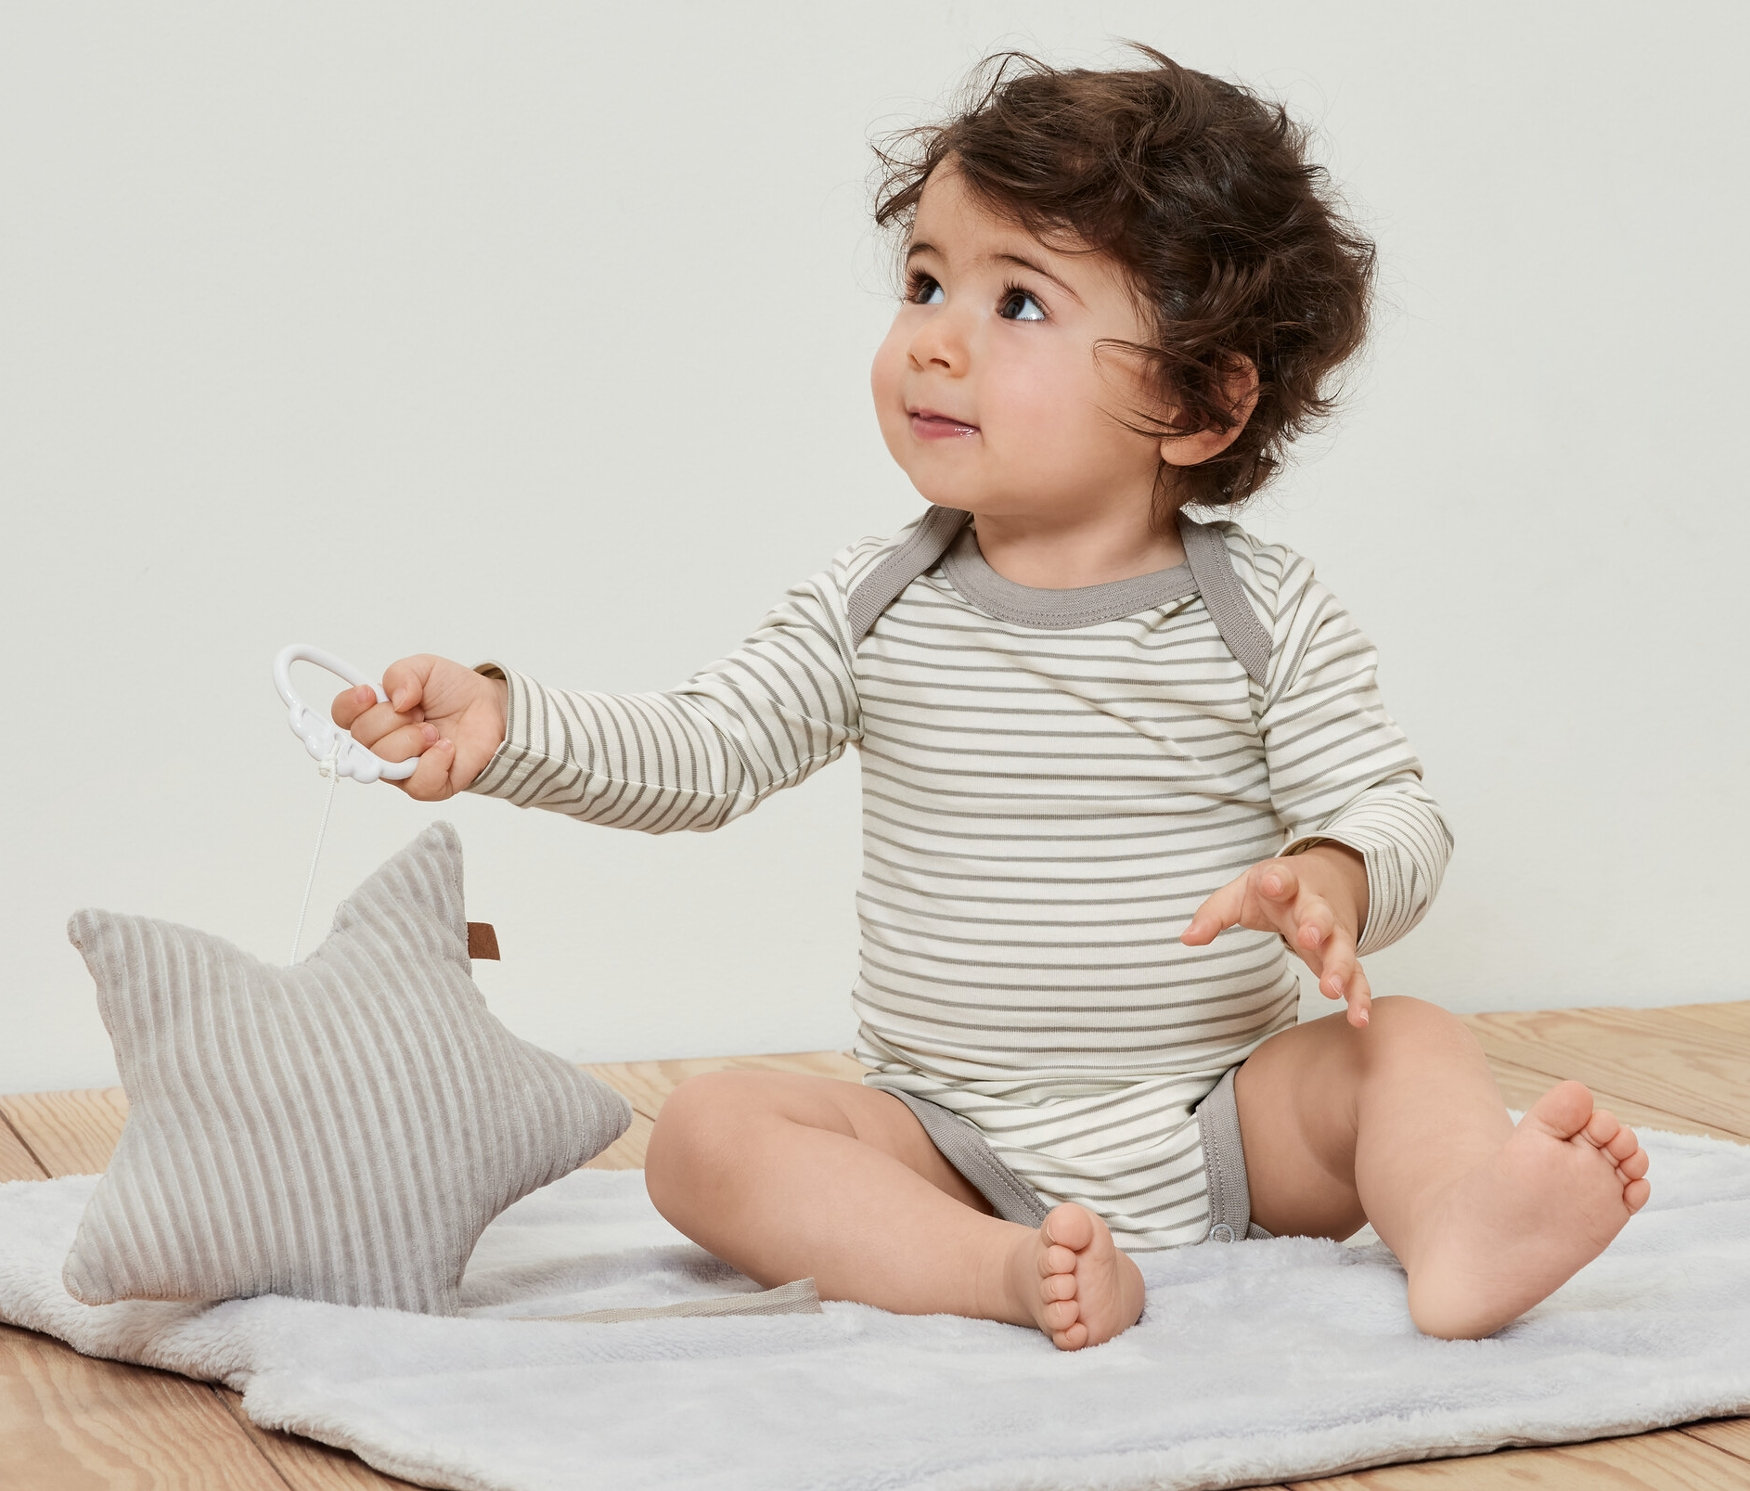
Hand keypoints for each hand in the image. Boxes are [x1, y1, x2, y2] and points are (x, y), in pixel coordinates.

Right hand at [330, 655, 508, 800]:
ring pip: (386, 762)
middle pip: (362, 739)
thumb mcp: (426, 668)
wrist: (492, 708)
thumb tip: (395, 699)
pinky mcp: (429, 785)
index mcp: (375, 713)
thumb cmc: (453, 692)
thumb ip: (402, 674)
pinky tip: (446, 747)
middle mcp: (383, 742)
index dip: (350, 706)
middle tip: (419, 713)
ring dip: (412, 740)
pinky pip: (417, 783)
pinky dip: (434, 762)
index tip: (371, 694)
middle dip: (393, 720)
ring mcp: (403, 767)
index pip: (342, 716)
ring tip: (434, 731)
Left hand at [1179, 846, 1372, 1026]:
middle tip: (1310, 940)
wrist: (1329, 876)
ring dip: (1340, 967)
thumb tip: (1186, 939)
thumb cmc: (1277, 888)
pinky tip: (1360, 1019)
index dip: (1277, 880)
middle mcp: (1315, 906)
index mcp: (1287, 884)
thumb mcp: (1243, 891)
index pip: (1282, 878)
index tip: (1273, 882)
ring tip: (1333, 989)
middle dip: (1317, 926)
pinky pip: (1358, 976)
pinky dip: (1359, 996)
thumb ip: (1214, 914)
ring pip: (1342, 948)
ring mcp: (1334, 931)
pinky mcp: (1344, 954)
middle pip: (1319, 915)